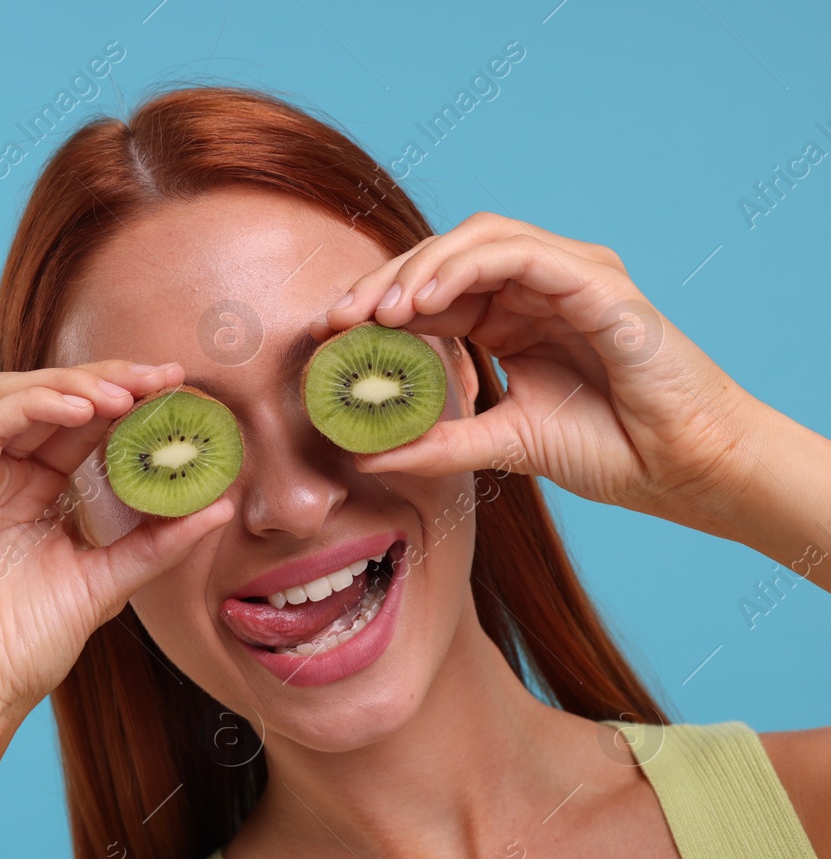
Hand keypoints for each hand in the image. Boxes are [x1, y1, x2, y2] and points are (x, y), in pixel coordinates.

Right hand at [0, 360, 233, 751]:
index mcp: (32, 492)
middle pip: (51, 398)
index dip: (128, 399)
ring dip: (75, 382)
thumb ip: (158, 543)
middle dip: (111, 379)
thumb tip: (219, 507)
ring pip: (16, 395)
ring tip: (127, 393)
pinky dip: (36, 402)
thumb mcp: (107, 584)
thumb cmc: (21, 649)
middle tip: (167, 378)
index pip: (80, 423)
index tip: (180, 392)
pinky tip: (83, 408)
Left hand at [311, 211, 763, 530]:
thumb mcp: (502, 444)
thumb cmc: (609, 449)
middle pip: (443, 257)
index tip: (327, 336)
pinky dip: (466, 267)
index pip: (430, 292)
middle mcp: (535, 287)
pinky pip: (521, 253)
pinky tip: (425, 304)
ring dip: (420, 269)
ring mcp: (568, 275)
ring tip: (379, 313)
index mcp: (510, 317)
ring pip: (477, 240)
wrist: (681, 468)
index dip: (375, 305)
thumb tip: (366, 457)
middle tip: (336, 320)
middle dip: (383, 282)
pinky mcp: (595, 280)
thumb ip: (437, 445)